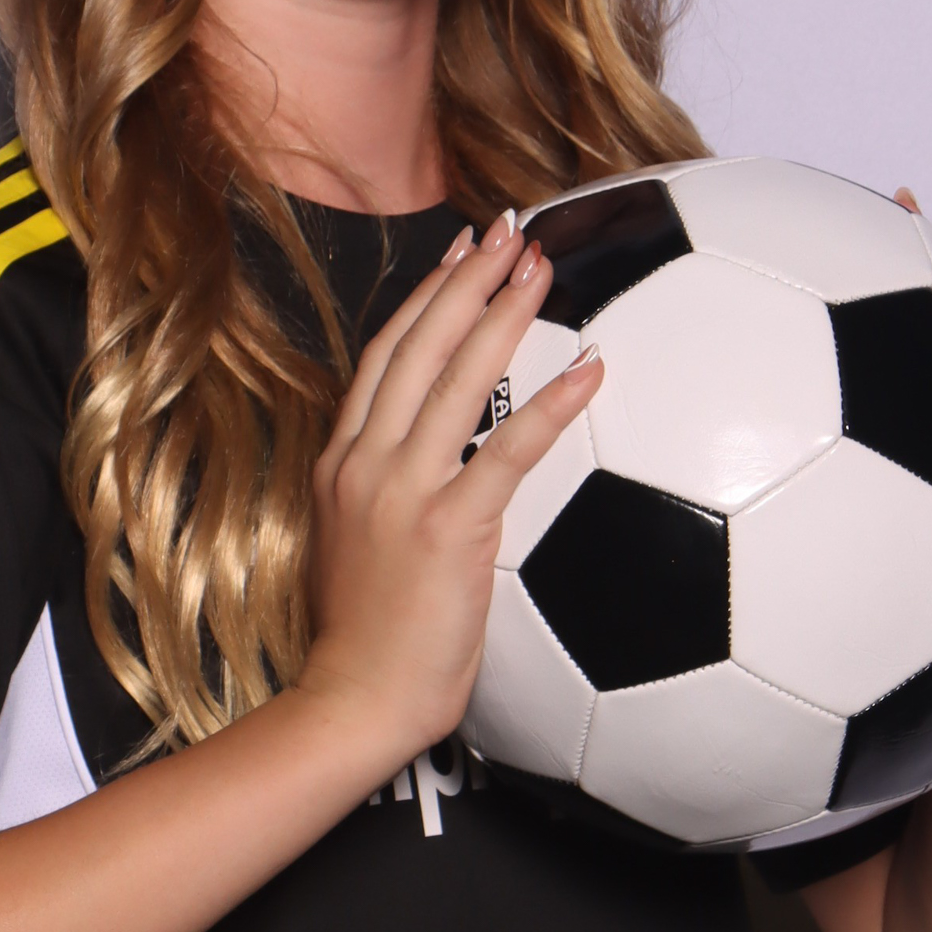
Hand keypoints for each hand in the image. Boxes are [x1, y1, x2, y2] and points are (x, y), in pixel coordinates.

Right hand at [300, 213, 604, 766]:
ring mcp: (401, 491)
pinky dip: (549, 404)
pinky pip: (507, 450)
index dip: (424, 298)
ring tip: (542, 267)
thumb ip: (385, 495)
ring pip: (455, 379)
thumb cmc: (366, 643)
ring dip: (503, 314)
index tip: (458, 251)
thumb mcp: (353, 547)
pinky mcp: (447, 528)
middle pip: (417, 347)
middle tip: (508, 230)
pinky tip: (590, 369)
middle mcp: (364, 463)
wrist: (354, 701)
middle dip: (465, 279)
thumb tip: (433, 468)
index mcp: (341, 463)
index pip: (383, 358)